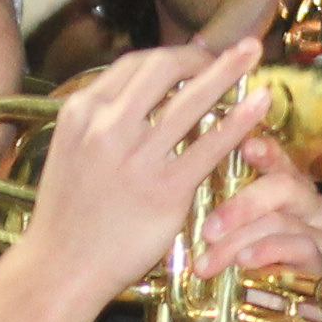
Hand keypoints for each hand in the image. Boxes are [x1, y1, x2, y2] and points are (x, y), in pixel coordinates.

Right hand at [0, 34, 267, 314]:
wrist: (60, 267)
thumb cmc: (67, 215)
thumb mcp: (70, 151)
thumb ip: (101, 122)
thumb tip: (140, 99)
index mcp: (81, 111)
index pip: (134, 64)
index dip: (172, 55)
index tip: (196, 58)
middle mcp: (107, 126)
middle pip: (163, 68)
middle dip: (202, 56)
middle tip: (229, 55)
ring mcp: (137, 157)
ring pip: (192, 99)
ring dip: (229, 71)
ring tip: (253, 53)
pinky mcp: (165, 190)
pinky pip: (211, 145)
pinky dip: (240, 120)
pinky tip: (260, 105)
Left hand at [196, 132, 321, 285]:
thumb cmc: (266, 283)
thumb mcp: (244, 247)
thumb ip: (229, 225)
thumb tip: (190, 211)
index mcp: (297, 197)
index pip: (284, 164)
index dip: (268, 152)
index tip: (246, 147)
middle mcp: (319, 210)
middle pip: (285, 187)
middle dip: (241, 205)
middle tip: (208, 229)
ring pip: (283, 221)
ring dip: (240, 240)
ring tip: (210, 260)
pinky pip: (299, 249)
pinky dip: (268, 252)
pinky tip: (245, 261)